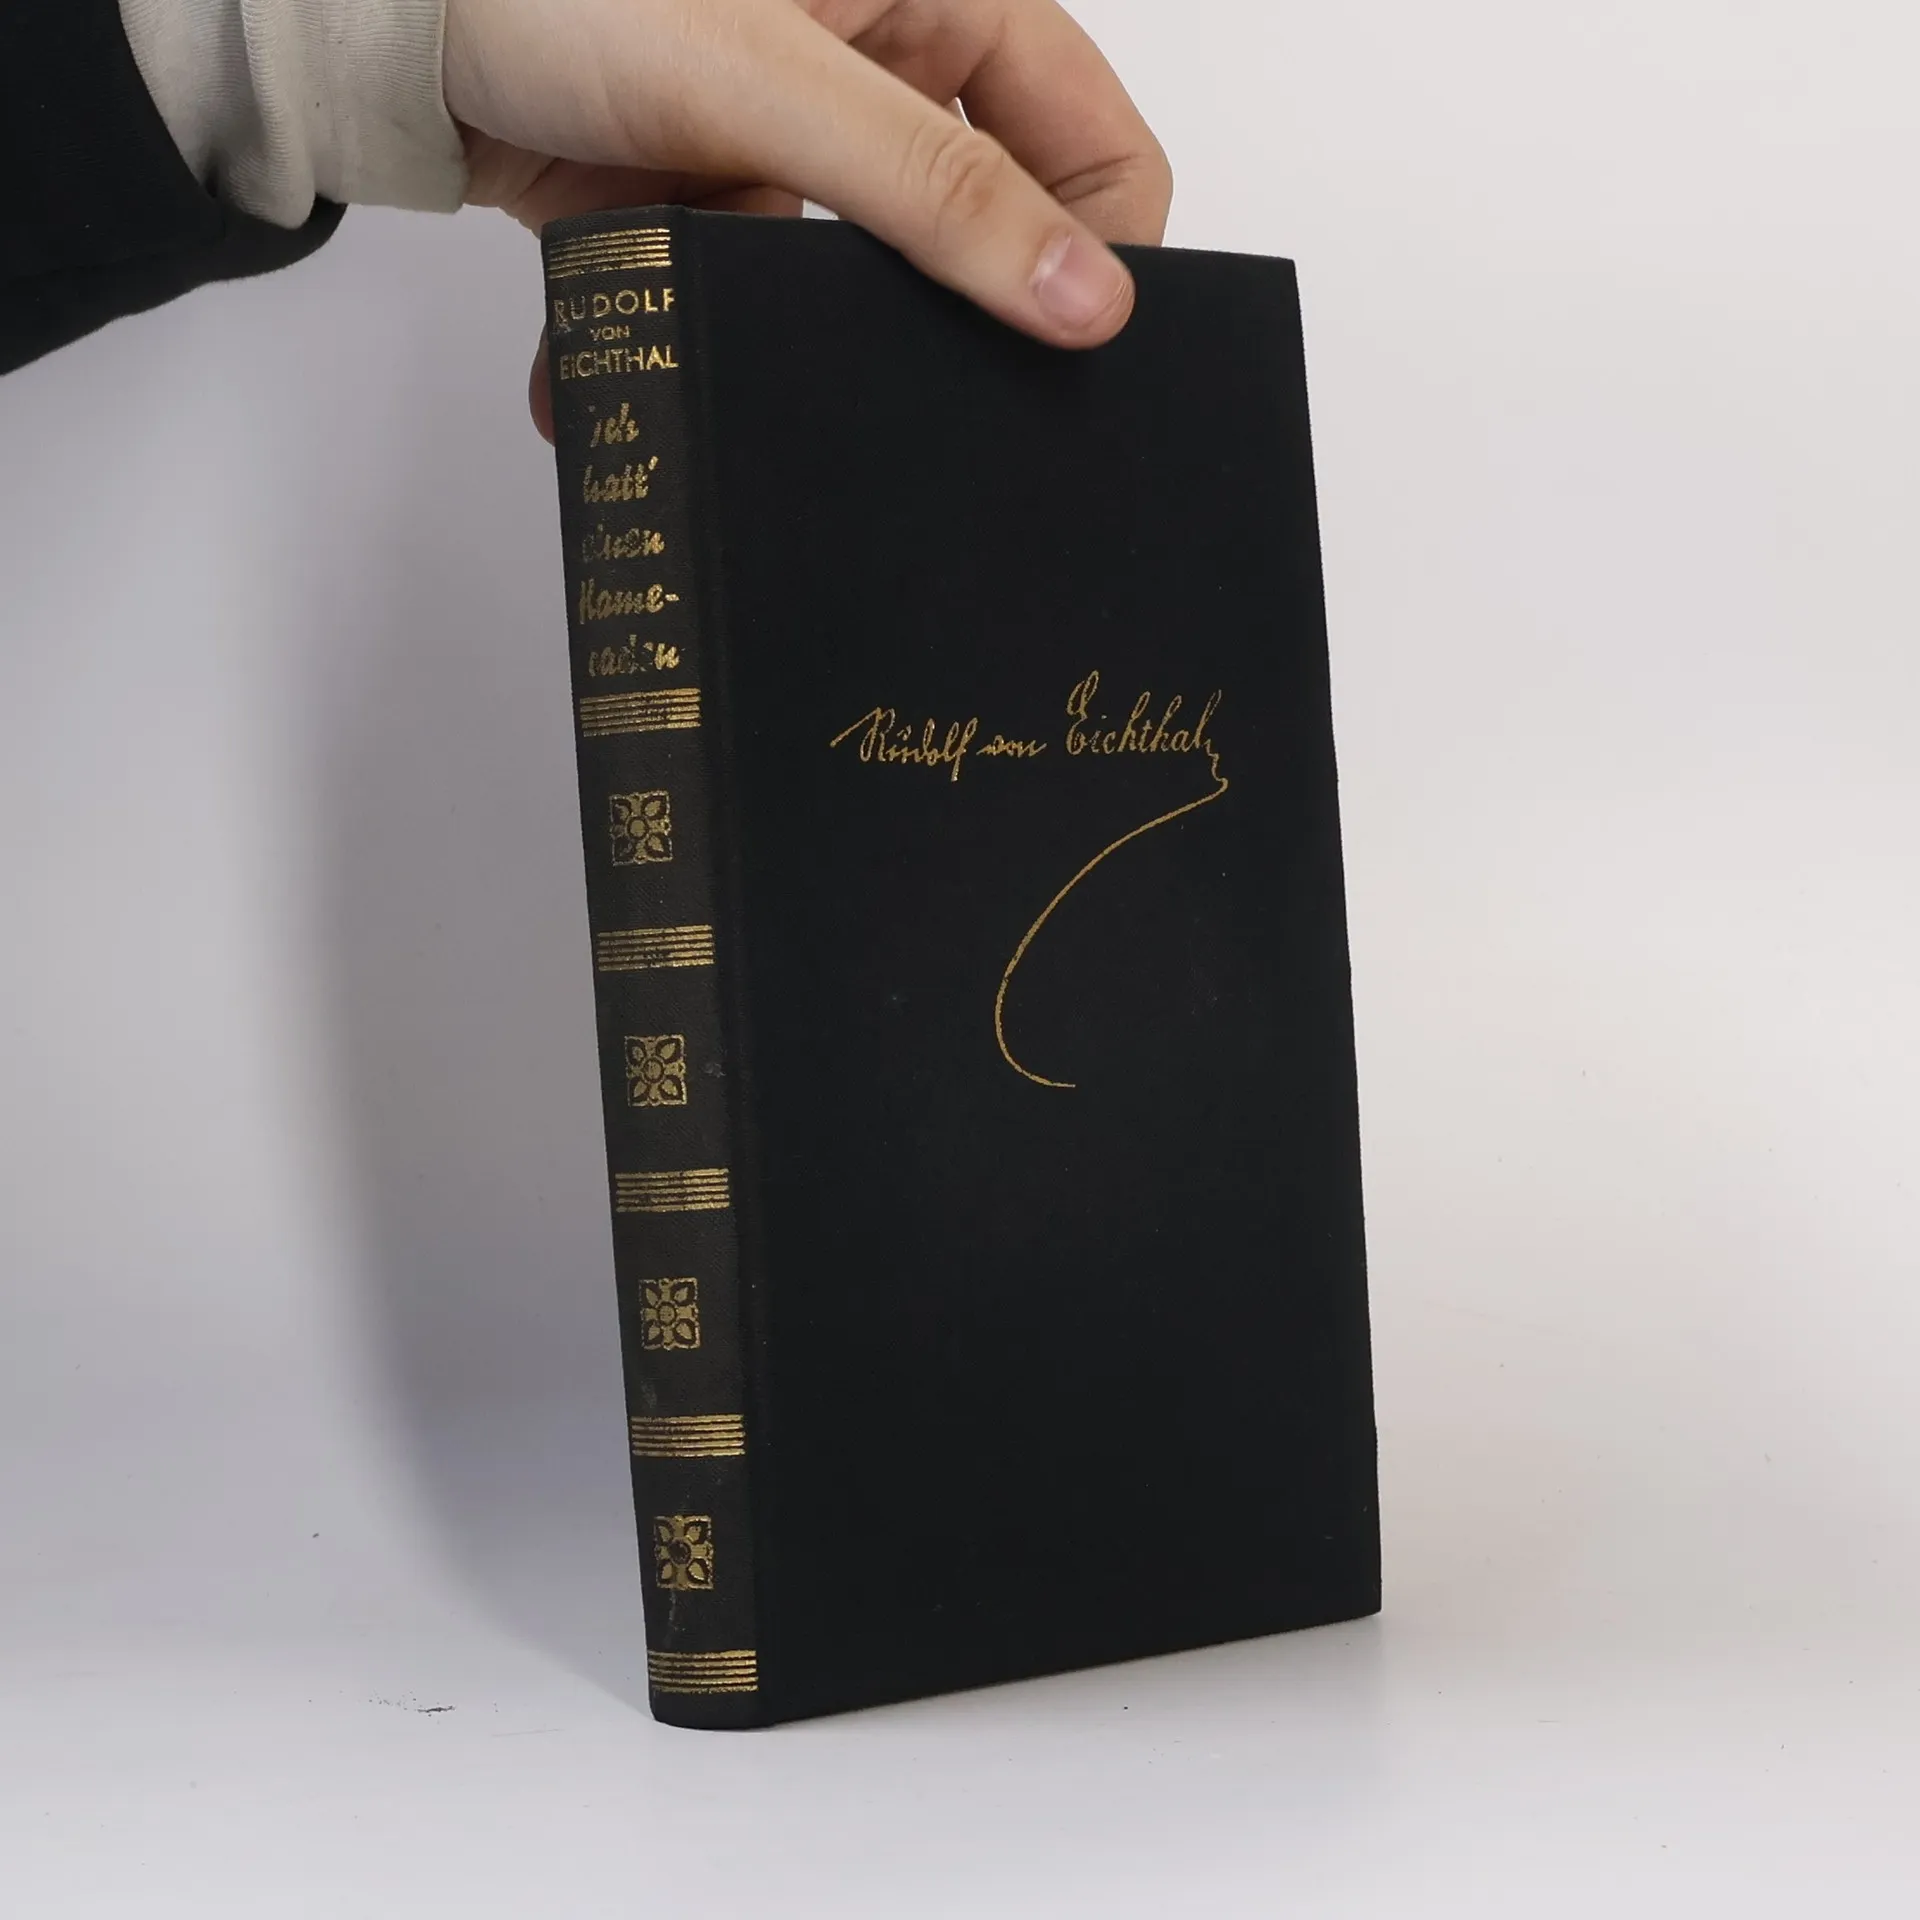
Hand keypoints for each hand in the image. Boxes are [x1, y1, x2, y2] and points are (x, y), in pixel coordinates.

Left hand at [443, 0, 1172, 435]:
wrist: (370, 13)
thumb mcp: (769, 80)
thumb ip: (933, 189)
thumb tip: (1086, 300)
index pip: (1086, 135)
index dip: (1095, 249)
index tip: (1061, 360)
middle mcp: (870, 57)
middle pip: (974, 218)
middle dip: (937, 315)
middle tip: (920, 402)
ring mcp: (782, 130)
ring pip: (845, 276)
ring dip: (789, 339)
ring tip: (745, 393)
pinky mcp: (701, 188)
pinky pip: (734, 285)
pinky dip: (685, 332)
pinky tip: (626, 378)